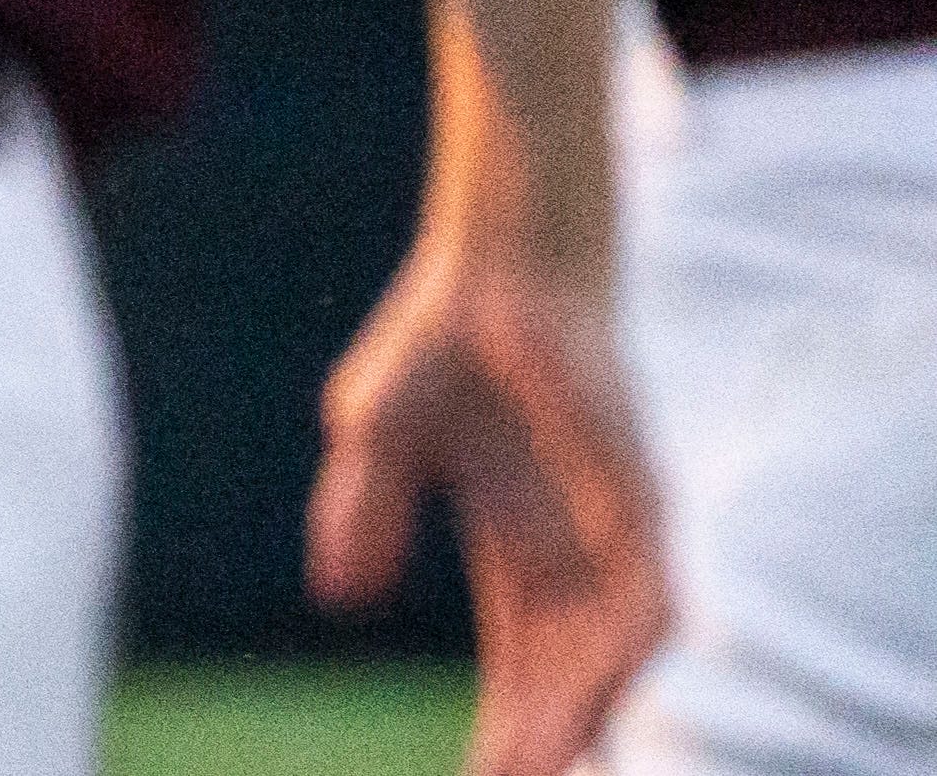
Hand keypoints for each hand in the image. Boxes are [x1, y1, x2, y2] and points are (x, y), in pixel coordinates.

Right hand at [310, 235, 665, 775]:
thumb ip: (361, 511)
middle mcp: (572, 555)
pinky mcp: (638, 496)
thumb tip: (341, 597)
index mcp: (515, 554)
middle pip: (565, 677)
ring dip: (582, 711)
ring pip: (613, 653)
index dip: (502, 728)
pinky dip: (628, 650)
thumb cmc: (438, 342)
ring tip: (541, 760)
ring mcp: (611, 529)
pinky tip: (600, 695)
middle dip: (538, 739)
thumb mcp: (374, 435)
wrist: (494, 265)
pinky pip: (649, 593)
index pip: (519, 669)